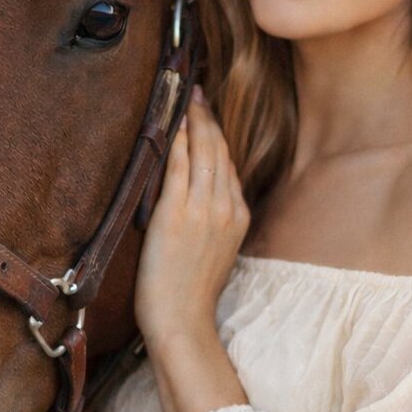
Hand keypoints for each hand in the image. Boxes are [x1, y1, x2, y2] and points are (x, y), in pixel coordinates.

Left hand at [134, 86, 249, 347]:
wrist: (182, 320)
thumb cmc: (191, 294)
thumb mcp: (217, 253)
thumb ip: (215, 223)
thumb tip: (200, 201)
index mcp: (238, 217)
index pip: (229, 166)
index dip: (218, 137)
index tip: (208, 115)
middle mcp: (226, 207)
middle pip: (220, 150)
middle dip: (207, 117)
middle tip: (196, 91)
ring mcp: (204, 208)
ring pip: (203, 151)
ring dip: (193, 119)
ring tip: (185, 96)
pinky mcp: (177, 212)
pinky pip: (179, 165)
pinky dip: (177, 139)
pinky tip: (172, 121)